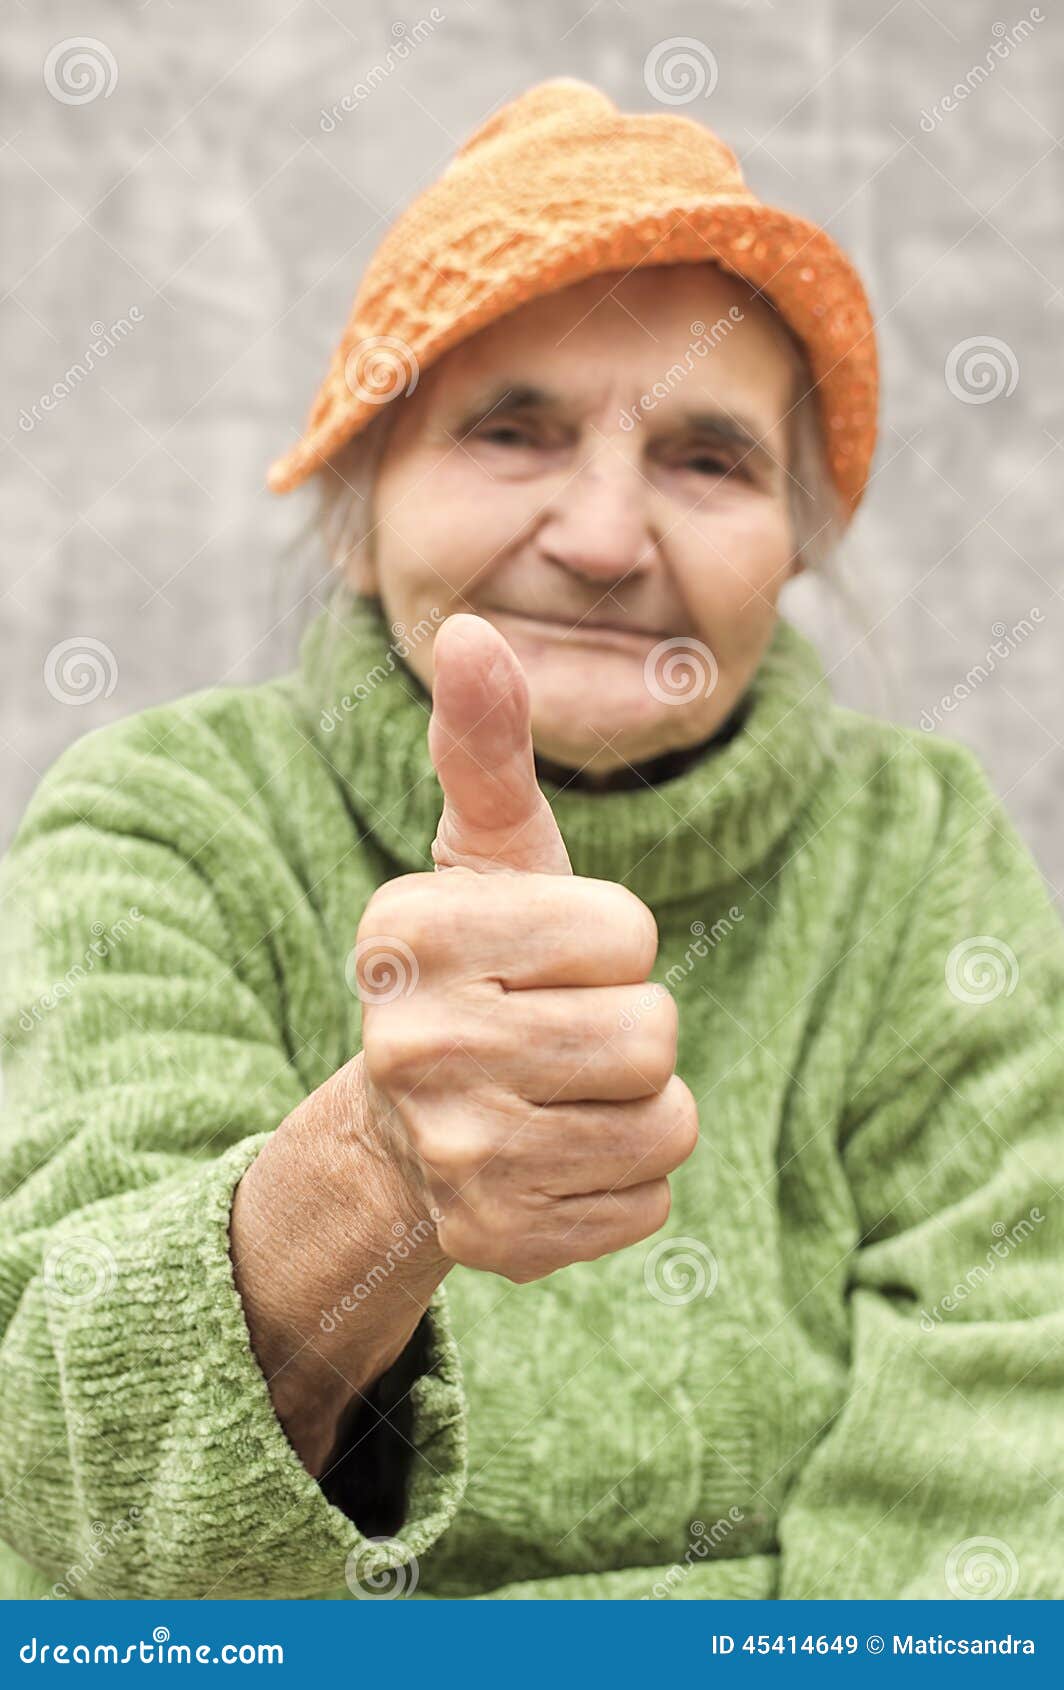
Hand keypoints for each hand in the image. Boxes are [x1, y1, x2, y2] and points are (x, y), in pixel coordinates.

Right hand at [356, 613, 698, 1282]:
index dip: (613, 938)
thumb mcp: (486, 856)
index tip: (550, 955)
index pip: (625, 928)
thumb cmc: (477, 968)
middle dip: (633, 1026)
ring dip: (641, 1105)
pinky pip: (650, 1200)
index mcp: (409, 933)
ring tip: (565, 1094)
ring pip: (663, 1122)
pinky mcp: (496, 1242)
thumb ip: (486, 746)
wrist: (406, 1131)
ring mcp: (451, 1155)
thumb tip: (474, 628)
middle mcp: (412, 1046)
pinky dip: (626, 1179)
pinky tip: (558, 1158)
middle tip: (562, 1032)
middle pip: (649, 1032)